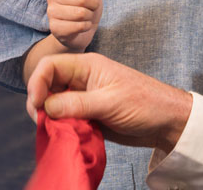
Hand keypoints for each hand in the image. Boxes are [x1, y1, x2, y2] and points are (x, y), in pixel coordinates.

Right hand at [26, 53, 191, 153]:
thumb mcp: (110, 102)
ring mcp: (83, 98)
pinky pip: (64, 120)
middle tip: (44, 123)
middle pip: (46, 86)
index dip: (37, 82)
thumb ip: (77, 104)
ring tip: (57, 131)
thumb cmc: (145, 104)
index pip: (50, 65)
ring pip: (53, 105)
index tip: (36, 105)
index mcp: (87, 66)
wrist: (166, 122)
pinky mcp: (87, 116)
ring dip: (50, 118)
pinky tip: (64, 136)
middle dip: (39, 103)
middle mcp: (82, 80)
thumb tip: (45, 107)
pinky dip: (60, 128)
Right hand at [47, 0, 102, 50]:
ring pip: (80, 13)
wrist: (80, 32)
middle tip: (92, 7)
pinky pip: (78, 26)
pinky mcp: (54, 28)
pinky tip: (82, 26)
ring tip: (86, 16)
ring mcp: (51, 12)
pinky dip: (86, 26)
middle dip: (93, 4)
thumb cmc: (86, 8)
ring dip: (89, 16)